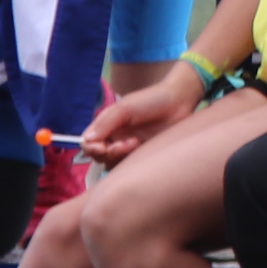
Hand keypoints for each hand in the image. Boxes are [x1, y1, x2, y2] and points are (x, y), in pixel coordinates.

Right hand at [78, 71, 200, 166]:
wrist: (180, 102)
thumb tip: (86, 140)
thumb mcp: (125, 107)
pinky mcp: (143, 156)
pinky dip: (131, 164)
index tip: (102, 146)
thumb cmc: (151, 100)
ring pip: (113, 163)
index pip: (89, 143)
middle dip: (108, 153)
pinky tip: (142, 149)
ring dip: (120, 157)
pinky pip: (130, 167)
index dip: (92, 148)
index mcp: (107, 126)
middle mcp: (115, 138)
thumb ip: (105, 122)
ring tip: (135, 143)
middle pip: (98, 156)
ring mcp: (129, 148)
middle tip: (124, 144)